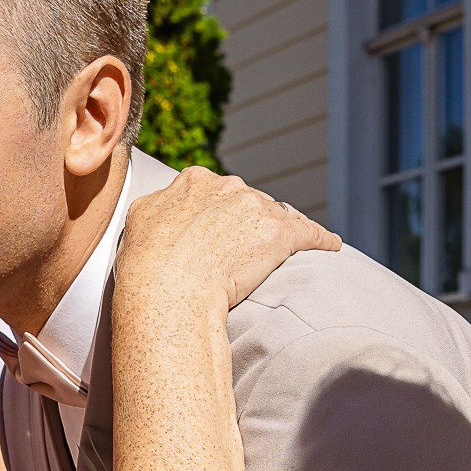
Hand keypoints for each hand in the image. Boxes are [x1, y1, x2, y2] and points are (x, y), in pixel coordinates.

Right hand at [115, 167, 339, 313]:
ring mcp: (255, 208)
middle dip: (249, 221)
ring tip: (287, 248)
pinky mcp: (280, 234)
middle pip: (248, 201)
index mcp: (193, 181)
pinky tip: (331, 245)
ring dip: (280, 231)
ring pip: (277, 215)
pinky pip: (309, 232)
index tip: (219, 230)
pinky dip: (322, 239)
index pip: (216, 192)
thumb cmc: (147, 264)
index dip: (219, 212)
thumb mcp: (139, 219)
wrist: (168, 289)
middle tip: (244, 250)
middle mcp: (227, 186)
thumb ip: (159, 204)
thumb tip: (165, 202)